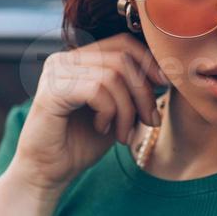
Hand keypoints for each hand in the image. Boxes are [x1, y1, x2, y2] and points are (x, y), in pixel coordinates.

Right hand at [9, 32, 165, 194]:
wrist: (49, 172)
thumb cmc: (82, 142)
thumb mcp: (119, 111)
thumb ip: (135, 89)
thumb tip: (167, 72)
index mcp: (79, 59)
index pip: (123, 43)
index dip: (149, 62)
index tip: (165, 86)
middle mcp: (64, 59)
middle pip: (122, 58)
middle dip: (143, 92)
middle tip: (150, 121)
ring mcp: (54, 72)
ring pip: (113, 75)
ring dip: (127, 109)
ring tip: (124, 134)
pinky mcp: (50, 91)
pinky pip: (96, 90)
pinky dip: (109, 112)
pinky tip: (102, 128)